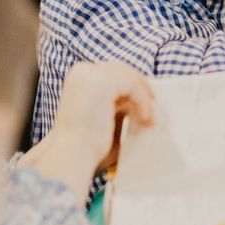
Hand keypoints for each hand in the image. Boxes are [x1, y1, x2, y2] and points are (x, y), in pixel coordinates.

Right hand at [22, 61, 153, 191]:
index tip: (144, 99)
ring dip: (143, 96)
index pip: (111, 72)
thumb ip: (117, 102)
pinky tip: (145, 118)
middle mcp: (82, 70)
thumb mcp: (102, 114)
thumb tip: (138, 97)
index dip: (129, 83)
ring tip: (149, 117)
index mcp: (78, 77)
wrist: (72, 155)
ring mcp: (92, 74)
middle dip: (138, 85)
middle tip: (152, 103)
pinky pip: (133, 85)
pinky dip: (142, 101)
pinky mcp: (104, 82)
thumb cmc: (85, 143)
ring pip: (128, 76)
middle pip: (120, 69)